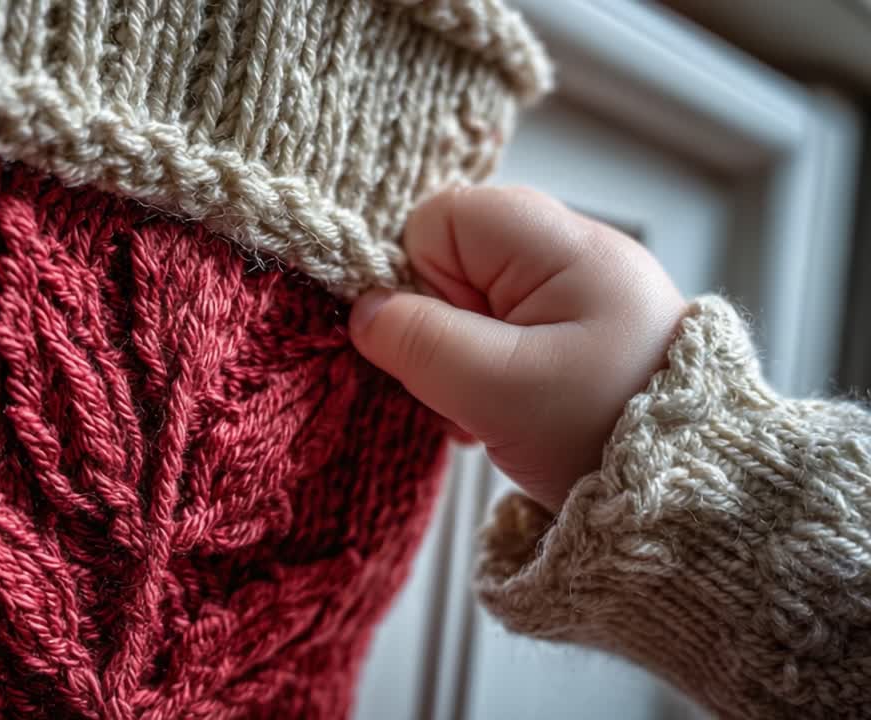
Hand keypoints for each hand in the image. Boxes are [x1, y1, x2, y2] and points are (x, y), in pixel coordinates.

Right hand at [349, 187, 686, 510]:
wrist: (693, 496)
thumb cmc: (605, 432)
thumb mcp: (498, 388)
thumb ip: (419, 339)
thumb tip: (362, 310)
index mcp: (559, 246)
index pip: (440, 219)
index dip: (416, 277)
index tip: (435, 342)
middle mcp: (570, 255)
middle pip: (451, 263)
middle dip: (439, 329)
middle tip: (466, 387)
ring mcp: (574, 296)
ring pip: (470, 306)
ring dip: (462, 361)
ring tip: (491, 409)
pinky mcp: (576, 335)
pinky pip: (500, 335)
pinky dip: (488, 376)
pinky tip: (505, 414)